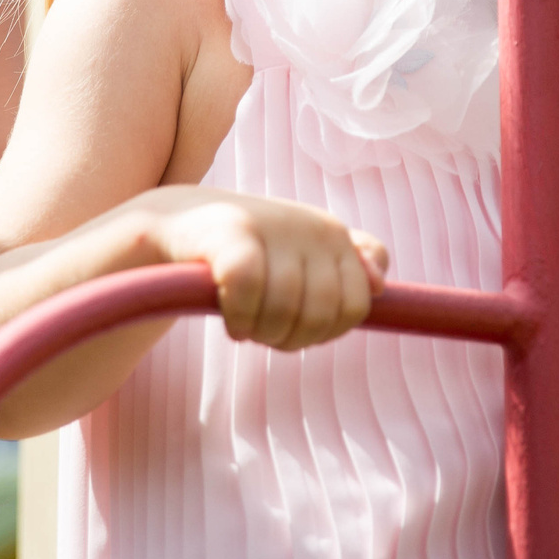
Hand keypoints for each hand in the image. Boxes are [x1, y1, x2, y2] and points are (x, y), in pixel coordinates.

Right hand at [144, 187, 389, 350]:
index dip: (325, 330)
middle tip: (265, 329)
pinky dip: (238, 318)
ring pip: (284, 309)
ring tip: (245, 324)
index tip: (296, 325)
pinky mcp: (231, 233)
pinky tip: (228, 318)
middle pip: (321, 314)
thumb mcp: (305, 258)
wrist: (180, 222)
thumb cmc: (249, 250)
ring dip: (261, 332)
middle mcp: (311, 226)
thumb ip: (352, 269)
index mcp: (334, 235)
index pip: (356, 305)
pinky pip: (247, 293)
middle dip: (292, 337)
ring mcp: (273, 226)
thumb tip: (379, 284)